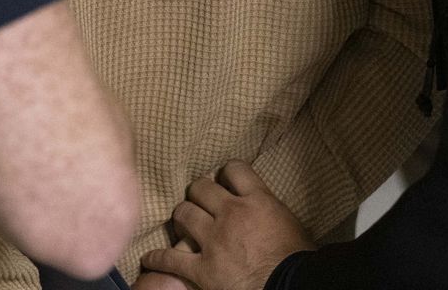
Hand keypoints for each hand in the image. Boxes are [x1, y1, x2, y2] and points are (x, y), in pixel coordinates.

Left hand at [141, 163, 313, 289]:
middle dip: (198, 192)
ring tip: (182, 222)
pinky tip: (150, 258)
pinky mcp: (201, 268)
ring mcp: (213, 240)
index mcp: (257, 200)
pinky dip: (158, 258)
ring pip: (183, 213)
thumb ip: (271, 209)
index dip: (227, 172)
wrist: (288, 288)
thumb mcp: (291, 223)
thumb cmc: (297, 259)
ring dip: (181, 216)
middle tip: (200, 200)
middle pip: (201, 188)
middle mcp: (231, 214)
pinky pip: (170, 258)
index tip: (225, 180)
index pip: (234, 169)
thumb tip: (264, 207)